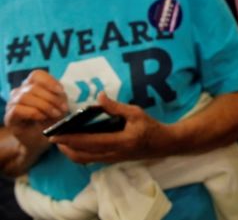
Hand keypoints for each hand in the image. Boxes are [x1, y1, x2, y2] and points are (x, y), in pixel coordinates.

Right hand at [4, 70, 66, 145]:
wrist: (41, 140)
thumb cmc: (51, 120)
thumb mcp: (59, 104)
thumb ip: (58, 96)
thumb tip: (59, 92)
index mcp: (31, 85)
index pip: (36, 75)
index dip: (49, 81)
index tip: (61, 91)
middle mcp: (19, 92)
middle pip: (33, 87)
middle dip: (51, 98)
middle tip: (62, 109)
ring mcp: (12, 104)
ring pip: (25, 97)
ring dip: (43, 105)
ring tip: (54, 114)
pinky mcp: (9, 117)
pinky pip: (18, 109)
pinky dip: (33, 112)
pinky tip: (42, 117)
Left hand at [50, 92, 171, 164]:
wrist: (163, 144)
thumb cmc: (151, 127)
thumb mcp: (136, 113)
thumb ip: (116, 107)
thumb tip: (99, 97)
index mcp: (119, 142)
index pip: (88, 142)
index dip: (69, 139)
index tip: (54, 135)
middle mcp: (112, 154)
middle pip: (81, 155)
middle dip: (65, 148)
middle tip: (53, 138)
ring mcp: (112, 159)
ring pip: (84, 160)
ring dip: (70, 152)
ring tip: (62, 141)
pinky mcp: (112, 160)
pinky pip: (90, 159)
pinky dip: (79, 153)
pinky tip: (77, 144)